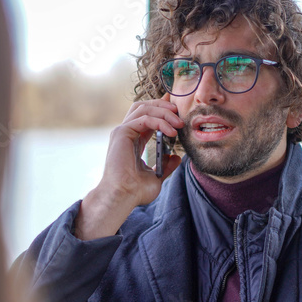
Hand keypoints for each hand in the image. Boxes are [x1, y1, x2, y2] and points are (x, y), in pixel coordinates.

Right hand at [74, 95, 183, 239]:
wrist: (123, 197)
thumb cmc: (135, 191)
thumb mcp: (156, 176)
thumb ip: (165, 165)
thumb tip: (176, 157)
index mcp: (133, 140)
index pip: (147, 117)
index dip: (161, 110)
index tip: (177, 109)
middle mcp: (126, 133)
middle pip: (143, 107)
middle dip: (162, 105)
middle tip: (179, 111)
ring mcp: (122, 132)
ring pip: (144, 109)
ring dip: (164, 112)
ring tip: (179, 123)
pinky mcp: (122, 133)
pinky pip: (144, 119)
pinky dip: (160, 122)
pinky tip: (171, 131)